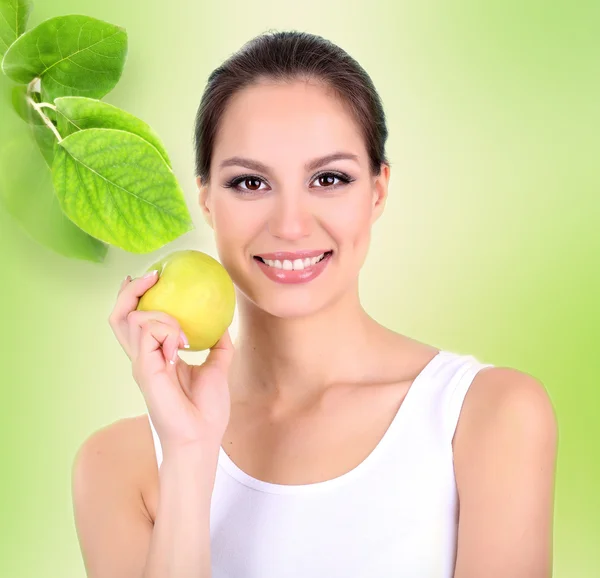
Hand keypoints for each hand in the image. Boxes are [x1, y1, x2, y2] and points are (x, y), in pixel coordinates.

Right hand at [108, 272, 233, 452]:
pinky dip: (168, 331)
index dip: (135, 297)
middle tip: (153, 277)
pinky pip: (150, 333)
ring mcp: (141, 362)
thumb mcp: (218, 367)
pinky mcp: (144, 369)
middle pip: (120, 316)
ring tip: (183, 335)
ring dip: (162, 317)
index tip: (153, 277)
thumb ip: (217, 344)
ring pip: (133, 319)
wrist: (202, 437)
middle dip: (130, 291)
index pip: (134, 321)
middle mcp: (143, 357)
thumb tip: (223, 323)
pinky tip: (182, 346)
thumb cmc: (206, 410)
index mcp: (156, 356)